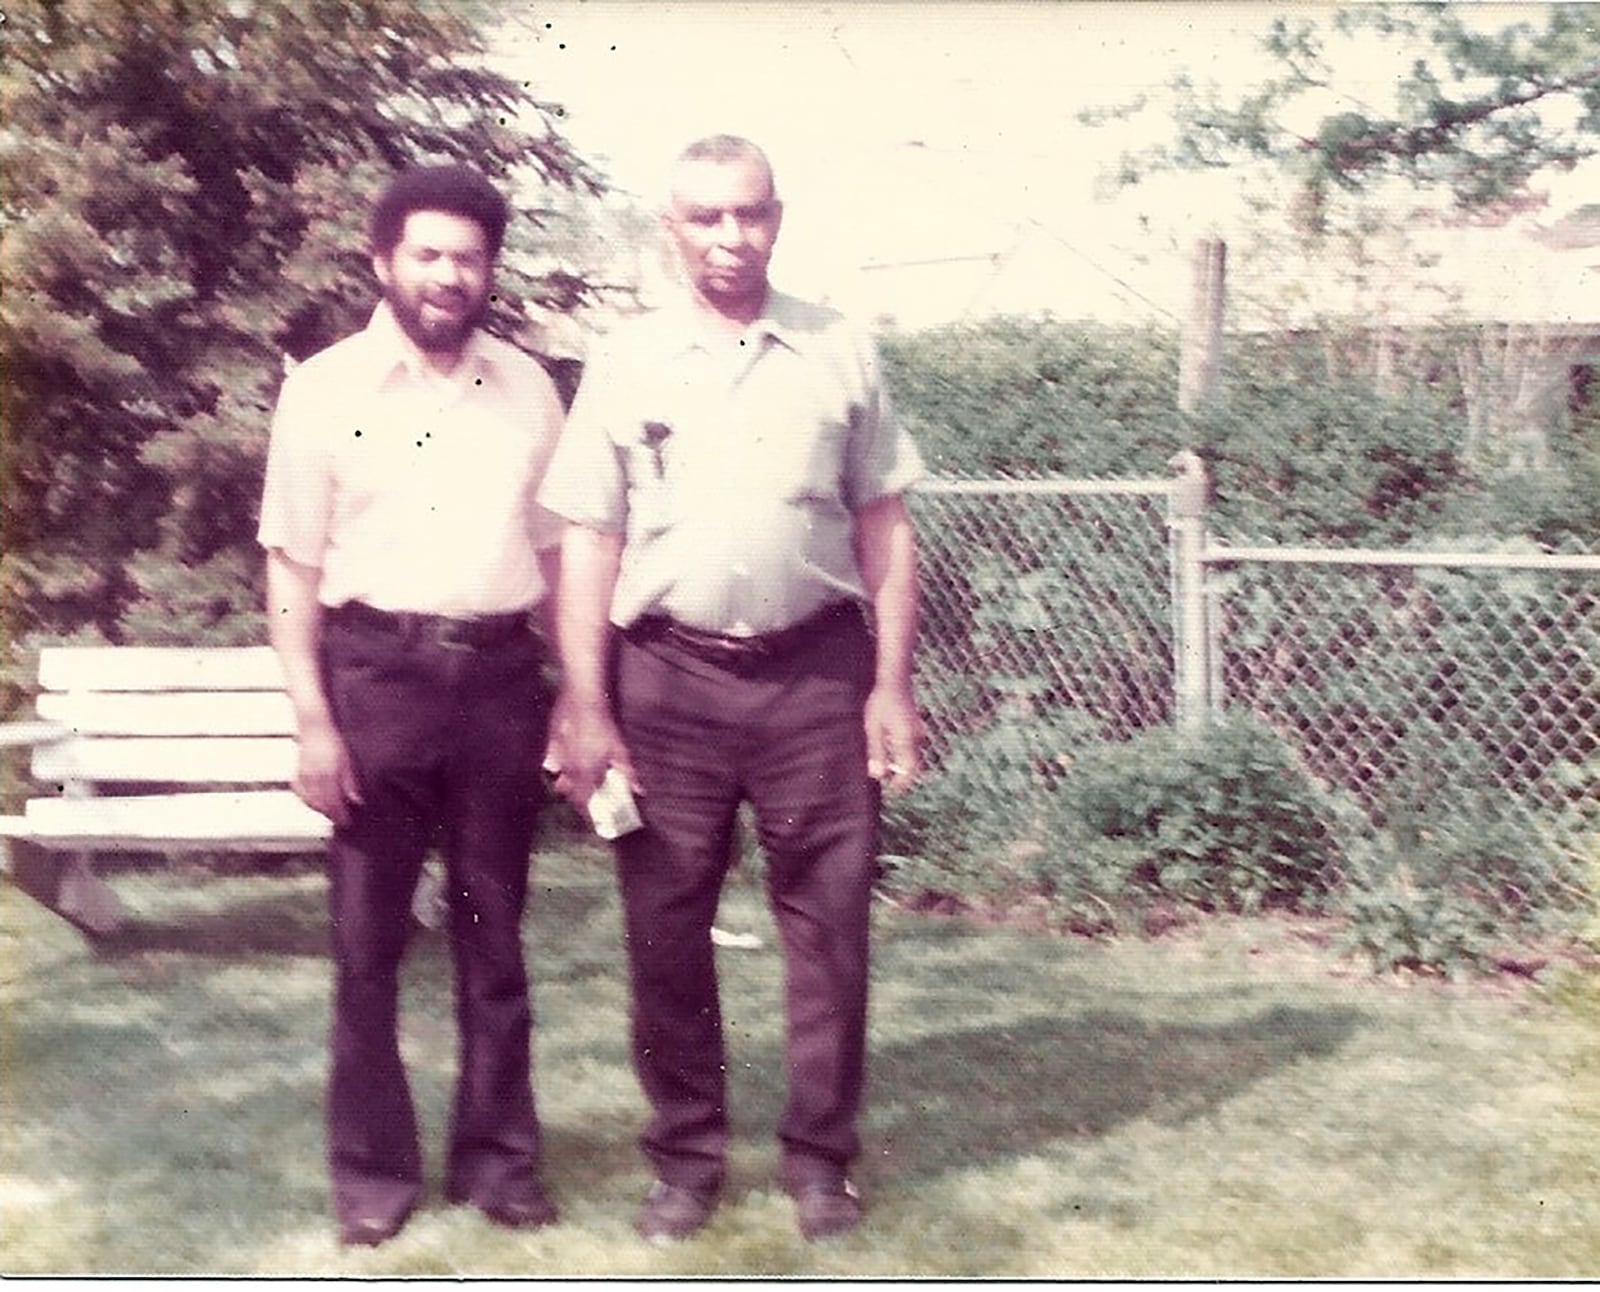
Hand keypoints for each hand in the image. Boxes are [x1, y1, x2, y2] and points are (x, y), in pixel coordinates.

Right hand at [293, 720, 362, 826]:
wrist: (315, 727)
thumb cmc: (334, 741)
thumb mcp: (348, 761)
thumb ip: (351, 783)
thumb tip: (356, 800)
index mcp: (328, 776)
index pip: (334, 804)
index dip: (340, 815)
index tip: (346, 822)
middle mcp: (314, 778)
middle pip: (322, 805)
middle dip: (331, 814)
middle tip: (340, 820)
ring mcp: (304, 776)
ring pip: (310, 800)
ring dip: (320, 809)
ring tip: (329, 812)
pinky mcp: (298, 773)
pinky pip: (300, 792)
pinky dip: (307, 799)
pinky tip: (313, 801)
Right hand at [543, 690, 635, 811]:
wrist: (582, 699)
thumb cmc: (603, 725)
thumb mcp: (619, 749)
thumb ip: (627, 772)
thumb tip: (638, 791)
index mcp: (585, 773)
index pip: (584, 803)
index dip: (589, 814)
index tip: (595, 820)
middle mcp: (568, 769)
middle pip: (570, 795)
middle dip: (579, 801)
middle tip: (590, 801)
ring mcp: (557, 757)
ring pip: (560, 780)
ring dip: (569, 786)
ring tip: (579, 783)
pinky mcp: (550, 744)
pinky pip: (551, 763)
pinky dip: (558, 767)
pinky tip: (564, 763)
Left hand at [863, 684, 925, 794]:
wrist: (895, 680)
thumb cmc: (881, 702)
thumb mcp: (874, 728)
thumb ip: (876, 752)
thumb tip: (877, 775)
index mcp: (906, 741)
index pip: (909, 772)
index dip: (901, 785)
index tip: (891, 792)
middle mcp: (916, 739)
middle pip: (912, 766)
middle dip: (899, 775)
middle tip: (883, 777)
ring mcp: (917, 733)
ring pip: (912, 757)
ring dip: (899, 764)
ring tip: (882, 763)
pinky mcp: (916, 728)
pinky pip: (910, 747)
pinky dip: (900, 753)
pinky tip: (887, 746)